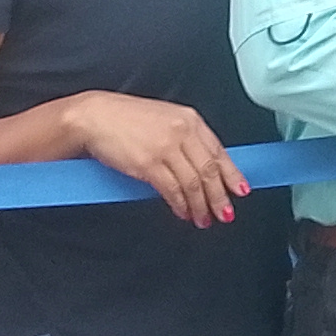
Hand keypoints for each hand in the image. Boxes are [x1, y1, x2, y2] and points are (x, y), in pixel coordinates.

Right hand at [73, 90, 248, 226]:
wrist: (96, 116)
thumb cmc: (127, 118)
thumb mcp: (166, 119)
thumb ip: (187, 138)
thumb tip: (205, 167)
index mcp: (190, 119)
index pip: (219, 151)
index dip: (232, 174)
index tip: (240, 190)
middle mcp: (182, 132)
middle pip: (210, 171)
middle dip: (220, 196)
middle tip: (225, 213)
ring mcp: (166, 148)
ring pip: (194, 184)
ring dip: (201, 206)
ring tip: (204, 219)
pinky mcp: (149, 164)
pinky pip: (172, 190)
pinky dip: (180, 205)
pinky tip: (183, 212)